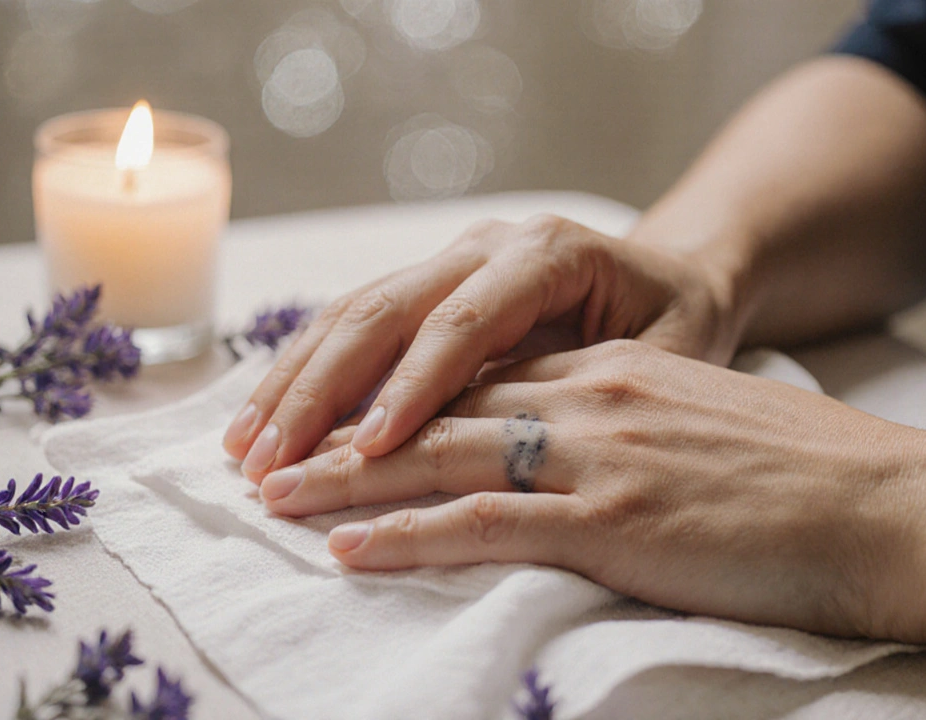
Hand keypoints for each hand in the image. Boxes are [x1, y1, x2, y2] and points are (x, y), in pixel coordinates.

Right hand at [223, 214, 738, 483]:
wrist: (674, 275)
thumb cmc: (681, 325)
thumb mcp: (670, 353)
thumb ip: (597, 384)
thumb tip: (515, 445)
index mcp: (549, 253)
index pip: (465, 321)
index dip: (411, 387)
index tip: (366, 451)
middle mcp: (489, 244)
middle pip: (387, 309)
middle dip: (322, 390)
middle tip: (273, 464)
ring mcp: (453, 257)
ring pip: (355, 312)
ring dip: (294, 382)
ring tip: (244, 449)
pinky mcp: (430, 283)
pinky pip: (355, 321)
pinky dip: (306, 370)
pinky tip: (266, 417)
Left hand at [256, 340, 925, 639]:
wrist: (899, 506)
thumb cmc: (820, 483)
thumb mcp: (713, 432)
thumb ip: (642, 434)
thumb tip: (596, 468)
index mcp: (619, 376)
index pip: (484, 378)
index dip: (402, 398)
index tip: (340, 418)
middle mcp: (596, 400)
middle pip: (442, 406)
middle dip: (347, 428)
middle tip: (273, 450)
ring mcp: (600, 457)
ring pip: (442, 455)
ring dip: (347, 478)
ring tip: (275, 495)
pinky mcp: (615, 519)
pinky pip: (485, 521)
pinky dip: (407, 535)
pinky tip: (348, 549)